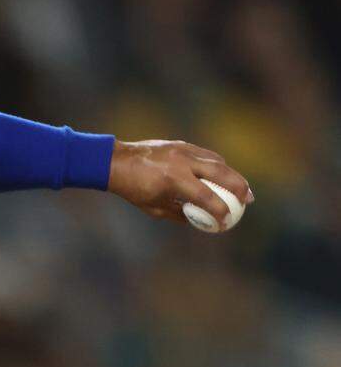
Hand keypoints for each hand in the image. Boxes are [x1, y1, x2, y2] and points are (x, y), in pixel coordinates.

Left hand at [107, 140, 252, 224]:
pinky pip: (206, 154)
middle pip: (221, 173)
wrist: (116, 162)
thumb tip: (199, 221)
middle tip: (249, 200)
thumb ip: (178, 214)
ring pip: (217, 160)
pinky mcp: (181, 144)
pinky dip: (218, 164)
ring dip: (233, 174)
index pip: (206, 197)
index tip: (226, 221)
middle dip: (239, 187)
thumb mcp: (154, 208)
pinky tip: (225, 174)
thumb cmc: (133, 189)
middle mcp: (182, 162)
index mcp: (174, 180)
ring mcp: (183, 150)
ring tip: (243, 188)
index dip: (219, 211)